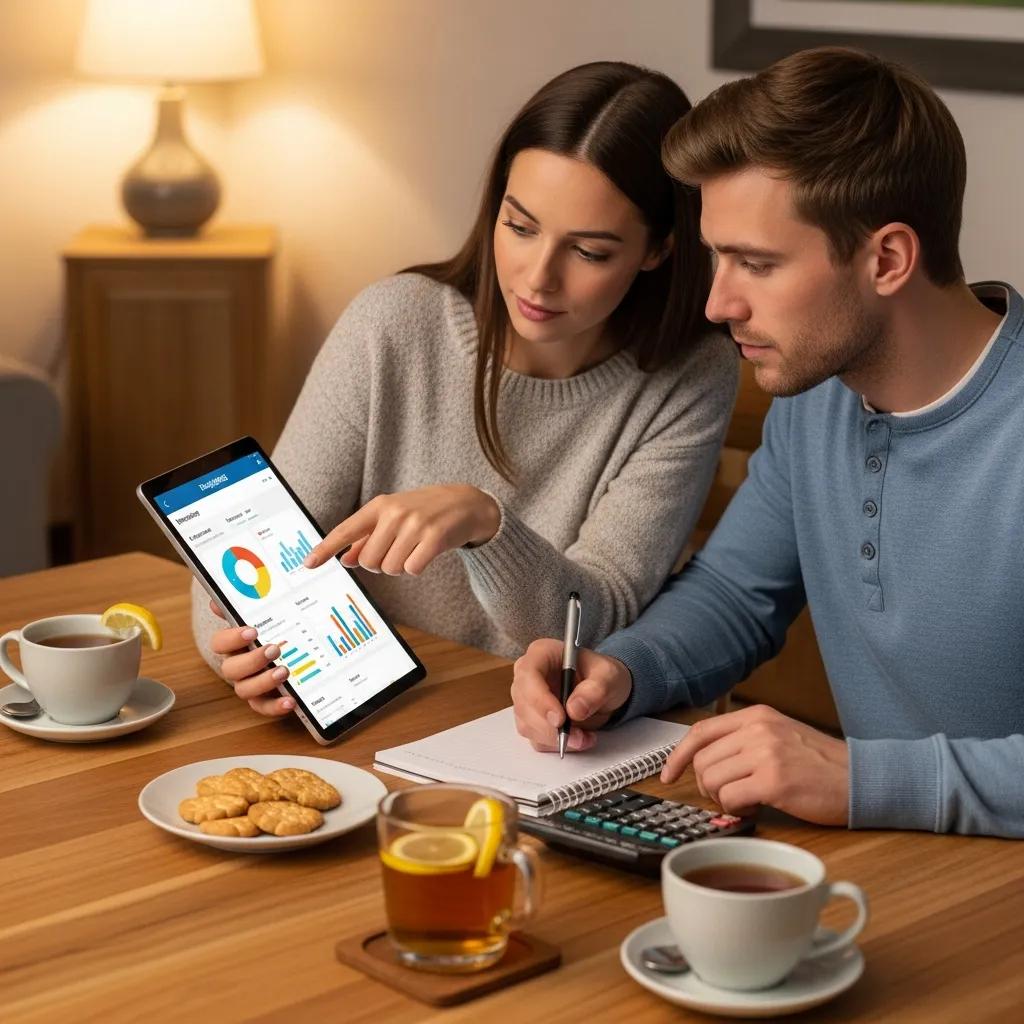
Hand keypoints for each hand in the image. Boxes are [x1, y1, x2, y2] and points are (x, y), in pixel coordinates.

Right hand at [207, 600, 294, 716]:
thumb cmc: (274, 629)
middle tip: (273, 650)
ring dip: (263, 682)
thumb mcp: (267, 614)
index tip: (252, 631)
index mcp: (234, 644)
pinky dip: (275, 707)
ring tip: (284, 672)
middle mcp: (237, 666)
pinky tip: (290, 701)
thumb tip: (218, 600)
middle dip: (252, 660)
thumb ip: (246, 605)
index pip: (220, 642)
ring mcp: (249, 684)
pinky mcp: (265, 700)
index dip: (232, 638)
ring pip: (245, 690)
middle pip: (231, 669)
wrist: (293, 649)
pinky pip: (264, 707)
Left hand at [303, 485, 499, 576]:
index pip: (346, 530)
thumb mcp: (394, 517)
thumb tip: (345, 559)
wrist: (466, 503)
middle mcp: (395, 513)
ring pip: (391, 567)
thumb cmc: (424, 511)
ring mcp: (415, 524)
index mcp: (380, 506)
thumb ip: (368, 538)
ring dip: (400, 566)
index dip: (326, 548)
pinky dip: (417, 567)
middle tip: (397, 550)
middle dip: (380, 564)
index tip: (308, 563)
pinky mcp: (435, 537)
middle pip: (369, 561)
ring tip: (413, 549)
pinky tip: (426, 552)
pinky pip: (412, 569)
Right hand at [510, 638, 632, 751]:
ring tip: (585, 737)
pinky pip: (537, 739)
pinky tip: (579, 739)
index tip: (559, 718)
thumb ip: (595, 689)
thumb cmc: (603, 675)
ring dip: (555, 739)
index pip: (528, 674)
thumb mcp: (609, 676)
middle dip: (550, 726)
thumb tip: (574, 709)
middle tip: (578, 736)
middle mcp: (528, 676)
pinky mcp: (532, 721)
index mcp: (542, 654)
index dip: (539, 698)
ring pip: (528, 726)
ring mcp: (527, 700)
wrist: (605, 690)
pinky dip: (557, 745)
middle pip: (524, 704)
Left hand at [661, 704, 848, 824]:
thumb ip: (743, 741)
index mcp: (756, 715)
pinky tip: (758, 807)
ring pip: (712, 781)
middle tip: (728, 796)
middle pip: (703, 760)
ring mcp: (765, 753)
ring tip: (748, 800)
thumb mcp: (779, 735)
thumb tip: (703, 763)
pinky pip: (731, 798)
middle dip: (706, 785)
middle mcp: (757, 729)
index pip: (701, 731)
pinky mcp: (774, 781)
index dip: (678, 755)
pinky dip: (738, 809)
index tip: (668, 774)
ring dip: (723, 799)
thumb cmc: (820, 764)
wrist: (860, 778)